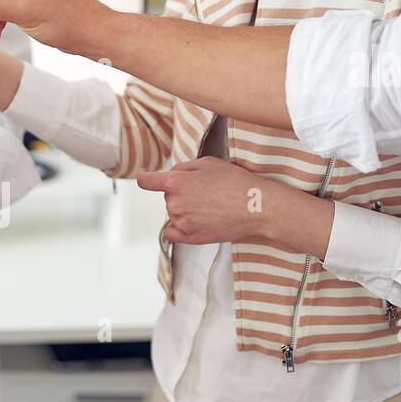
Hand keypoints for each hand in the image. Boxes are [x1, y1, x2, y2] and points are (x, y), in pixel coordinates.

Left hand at [137, 157, 275, 245]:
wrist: (256, 207)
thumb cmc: (235, 182)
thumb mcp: (208, 163)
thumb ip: (183, 167)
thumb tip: (171, 174)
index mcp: (175, 183)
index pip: (147, 181)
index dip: (144, 177)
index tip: (144, 177)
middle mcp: (174, 204)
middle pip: (167, 196)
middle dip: (180, 192)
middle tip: (205, 191)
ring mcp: (181, 223)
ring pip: (173, 213)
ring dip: (184, 208)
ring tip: (210, 205)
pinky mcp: (190, 238)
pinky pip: (172, 232)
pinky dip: (177, 227)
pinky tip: (192, 222)